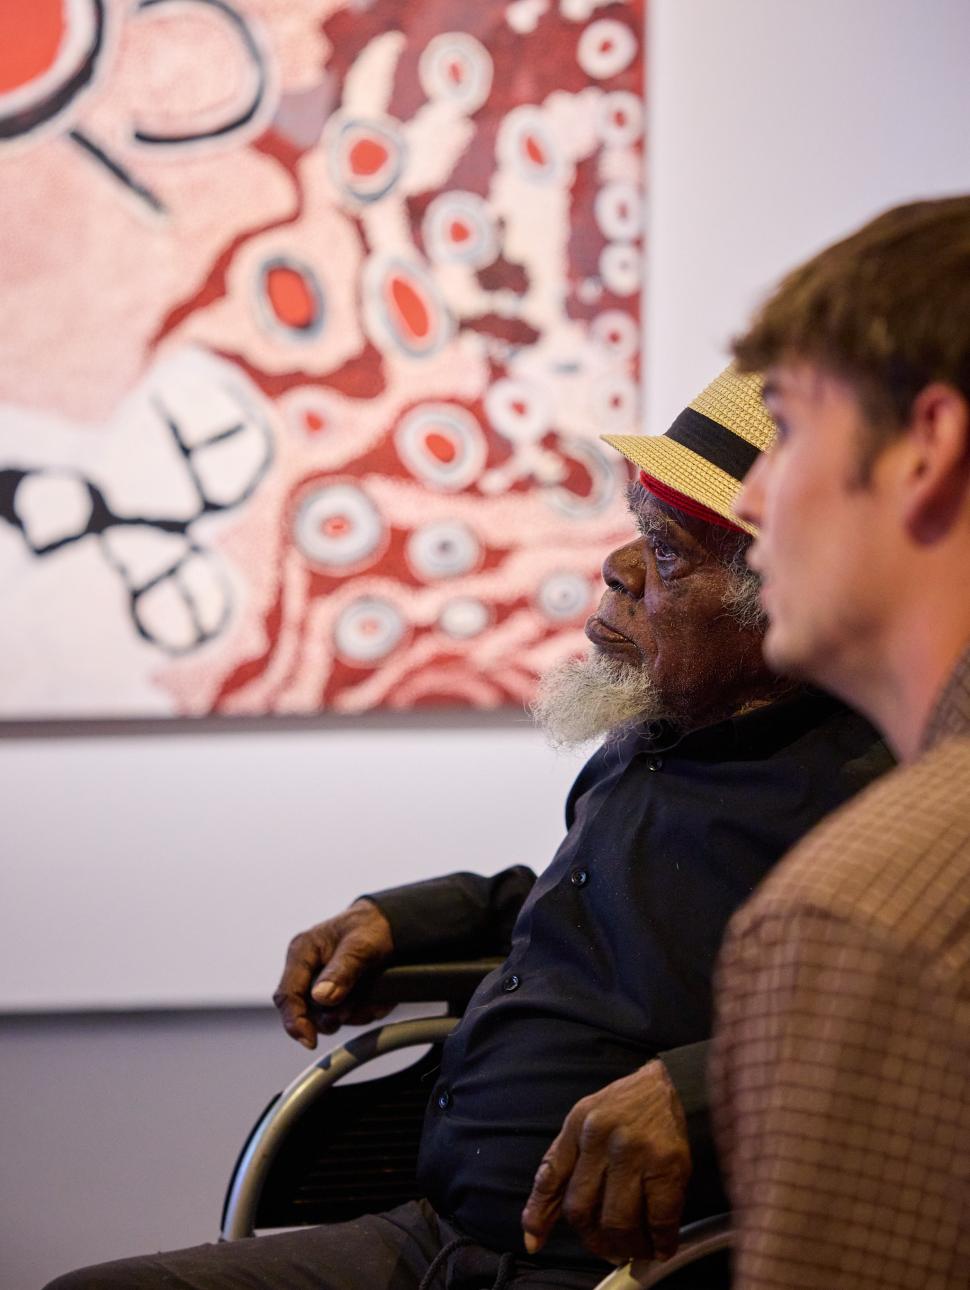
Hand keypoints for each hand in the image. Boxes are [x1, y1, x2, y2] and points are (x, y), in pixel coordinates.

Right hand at [273, 899, 394, 1047]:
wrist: (391, 925)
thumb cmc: (371, 927)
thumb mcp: (361, 945)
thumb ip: (342, 970)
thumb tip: (321, 997)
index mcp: (302, 952)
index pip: (287, 994)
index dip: (295, 1021)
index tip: (310, 1041)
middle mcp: (307, 970)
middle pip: (307, 1013)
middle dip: (334, 1017)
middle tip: (359, 1004)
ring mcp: (321, 985)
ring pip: (328, 1018)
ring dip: (354, 1014)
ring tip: (374, 994)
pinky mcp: (337, 995)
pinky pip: (346, 1016)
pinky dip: (364, 1012)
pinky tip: (378, 997)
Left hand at [521, 1060, 690, 1264]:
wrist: (669, 1085)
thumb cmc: (623, 1107)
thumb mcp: (584, 1121)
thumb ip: (560, 1164)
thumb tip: (534, 1225)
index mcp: (578, 1125)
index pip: (551, 1176)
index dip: (540, 1214)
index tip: (534, 1242)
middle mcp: (601, 1138)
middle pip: (582, 1208)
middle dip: (593, 1240)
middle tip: (607, 1249)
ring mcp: (635, 1153)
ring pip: (618, 1221)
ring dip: (625, 1247)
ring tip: (631, 1249)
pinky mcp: (668, 1165)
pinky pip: (659, 1219)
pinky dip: (659, 1242)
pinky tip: (660, 1246)